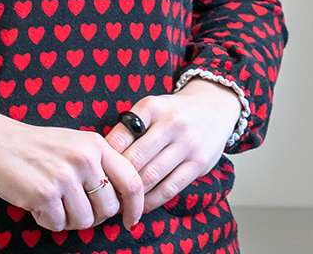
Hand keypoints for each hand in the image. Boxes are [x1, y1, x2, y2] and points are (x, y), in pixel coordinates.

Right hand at [0, 92, 143, 231]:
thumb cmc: (37, 146)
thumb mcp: (75, 144)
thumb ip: (99, 165)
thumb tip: (120, 202)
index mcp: (96, 144)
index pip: (132, 180)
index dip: (136, 206)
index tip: (130, 220)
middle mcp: (84, 159)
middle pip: (108, 207)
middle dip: (94, 217)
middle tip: (75, 210)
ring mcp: (64, 176)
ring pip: (84, 220)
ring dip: (69, 221)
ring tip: (54, 205)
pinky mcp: (44, 193)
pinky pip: (58, 224)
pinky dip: (48, 221)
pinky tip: (38, 205)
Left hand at [103, 78, 241, 213]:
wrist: (215, 108)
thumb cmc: (173, 112)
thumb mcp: (151, 108)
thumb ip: (130, 129)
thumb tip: (103, 161)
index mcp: (152, 107)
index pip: (119, 137)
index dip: (105, 159)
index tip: (97, 172)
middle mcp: (172, 123)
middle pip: (134, 160)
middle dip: (117, 180)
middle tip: (104, 193)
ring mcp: (187, 144)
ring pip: (151, 177)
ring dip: (132, 194)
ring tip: (120, 201)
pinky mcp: (199, 163)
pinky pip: (169, 189)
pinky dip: (151, 201)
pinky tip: (141, 204)